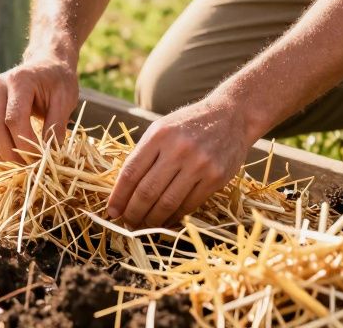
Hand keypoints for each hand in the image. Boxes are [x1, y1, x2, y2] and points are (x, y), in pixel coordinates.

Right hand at [0, 57, 78, 163]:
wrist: (46, 64)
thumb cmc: (58, 80)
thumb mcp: (65, 99)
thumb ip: (57, 126)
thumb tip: (49, 155)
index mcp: (19, 81)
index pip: (14, 120)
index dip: (25, 145)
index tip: (41, 159)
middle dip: (11, 154)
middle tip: (31, 166)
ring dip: (0, 155)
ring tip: (22, 163)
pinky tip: (11, 156)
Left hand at [106, 93, 254, 227]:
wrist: (231, 116)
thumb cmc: (189, 124)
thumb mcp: (162, 128)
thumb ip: (144, 154)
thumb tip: (123, 190)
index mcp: (159, 135)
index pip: (131, 172)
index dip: (119, 196)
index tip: (112, 211)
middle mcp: (178, 149)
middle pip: (147, 191)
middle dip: (133, 213)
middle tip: (127, 223)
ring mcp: (199, 164)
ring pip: (168, 203)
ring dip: (152, 220)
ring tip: (143, 226)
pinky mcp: (216, 177)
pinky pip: (189, 205)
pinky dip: (174, 217)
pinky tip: (166, 221)